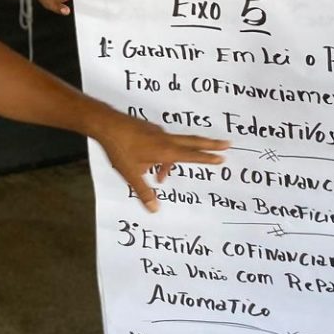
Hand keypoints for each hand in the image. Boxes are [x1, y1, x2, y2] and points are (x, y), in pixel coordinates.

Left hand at [92, 110, 230, 211]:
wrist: (107, 124)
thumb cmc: (120, 149)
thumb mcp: (131, 174)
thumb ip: (144, 192)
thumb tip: (155, 209)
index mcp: (165, 151)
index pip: (192, 155)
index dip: (207, 157)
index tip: (222, 157)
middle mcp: (166, 139)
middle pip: (193, 141)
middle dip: (210, 144)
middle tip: (226, 144)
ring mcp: (158, 132)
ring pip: (175, 144)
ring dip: (176, 158)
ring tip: (161, 177)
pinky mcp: (149, 129)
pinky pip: (163, 142)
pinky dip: (163, 154)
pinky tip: (148, 164)